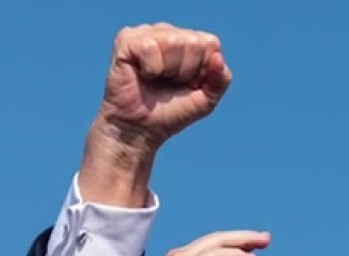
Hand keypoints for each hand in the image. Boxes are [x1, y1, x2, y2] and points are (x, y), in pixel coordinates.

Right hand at [79, 23, 232, 206]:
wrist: (140, 130)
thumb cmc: (171, 112)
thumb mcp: (206, 99)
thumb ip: (221, 80)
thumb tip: (218, 57)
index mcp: (189, 41)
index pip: (210, 43)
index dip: (202, 70)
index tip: (188, 84)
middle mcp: (168, 32)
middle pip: (194, 42)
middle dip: (185, 71)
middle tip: (169, 84)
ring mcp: (146, 33)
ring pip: (172, 41)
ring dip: (168, 71)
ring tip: (155, 79)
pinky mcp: (127, 40)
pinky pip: (150, 47)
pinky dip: (150, 68)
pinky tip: (142, 75)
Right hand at [136, 230, 270, 255]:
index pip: (210, 248)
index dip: (232, 246)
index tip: (251, 248)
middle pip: (217, 239)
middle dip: (242, 237)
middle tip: (264, 238)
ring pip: (219, 241)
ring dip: (244, 241)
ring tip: (264, 242)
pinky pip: (218, 254)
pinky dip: (236, 254)